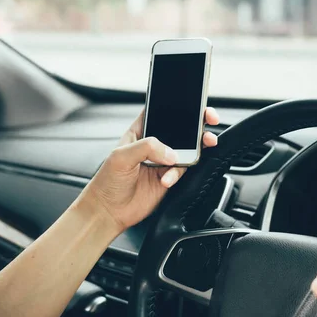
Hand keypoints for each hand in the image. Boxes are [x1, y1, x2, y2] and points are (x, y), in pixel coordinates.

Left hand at [80, 107, 219, 232]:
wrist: (109, 211)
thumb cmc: (107, 181)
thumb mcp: (121, 156)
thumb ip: (146, 147)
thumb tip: (171, 152)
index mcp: (140, 131)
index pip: (162, 111)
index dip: (179, 105)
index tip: (194, 105)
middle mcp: (154, 144)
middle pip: (181, 128)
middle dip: (198, 122)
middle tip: (210, 119)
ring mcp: (163, 160)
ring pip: (188, 148)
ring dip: (198, 147)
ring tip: (204, 144)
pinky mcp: (170, 177)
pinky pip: (184, 170)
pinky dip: (178, 174)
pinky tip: (166, 180)